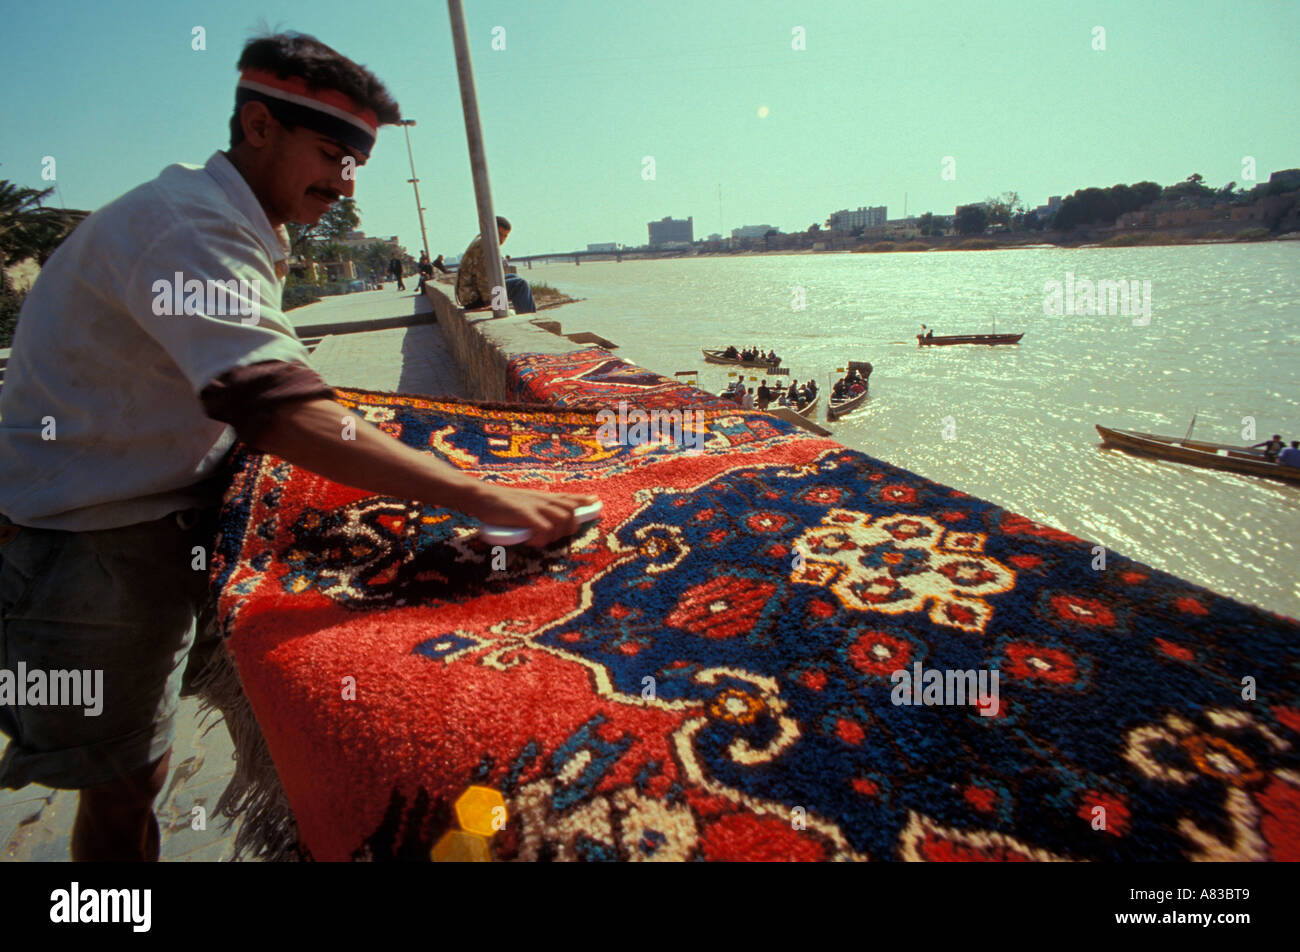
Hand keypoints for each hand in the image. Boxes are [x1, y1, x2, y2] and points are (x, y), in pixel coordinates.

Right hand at [456, 483, 598, 548]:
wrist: (480, 496)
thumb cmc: (499, 504)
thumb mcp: (522, 503)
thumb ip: (535, 510)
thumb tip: (543, 523)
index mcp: (542, 497)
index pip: (568, 498)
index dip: (583, 501)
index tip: (596, 502)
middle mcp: (542, 500)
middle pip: (570, 512)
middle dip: (568, 528)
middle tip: (552, 537)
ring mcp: (535, 506)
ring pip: (562, 520)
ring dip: (554, 534)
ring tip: (539, 539)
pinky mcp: (526, 514)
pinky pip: (545, 528)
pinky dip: (541, 538)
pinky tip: (531, 540)